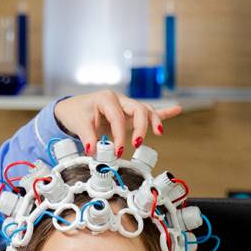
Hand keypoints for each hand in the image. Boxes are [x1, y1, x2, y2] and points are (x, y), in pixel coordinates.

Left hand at [54, 91, 182, 158]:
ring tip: (159, 133)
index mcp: (106, 99)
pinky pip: (150, 111)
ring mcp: (127, 106)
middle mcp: (120, 100)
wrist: (73, 108)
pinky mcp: (130, 114)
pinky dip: (164, 112)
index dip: (120, 135)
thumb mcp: (78, 124)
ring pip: (146, 110)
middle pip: (139, 109)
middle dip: (141, 127)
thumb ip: (87, 137)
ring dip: (154, 121)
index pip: (118, 117)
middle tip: (137, 144)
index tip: (118, 151)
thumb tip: (93, 151)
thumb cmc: (77, 113)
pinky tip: (178, 109)